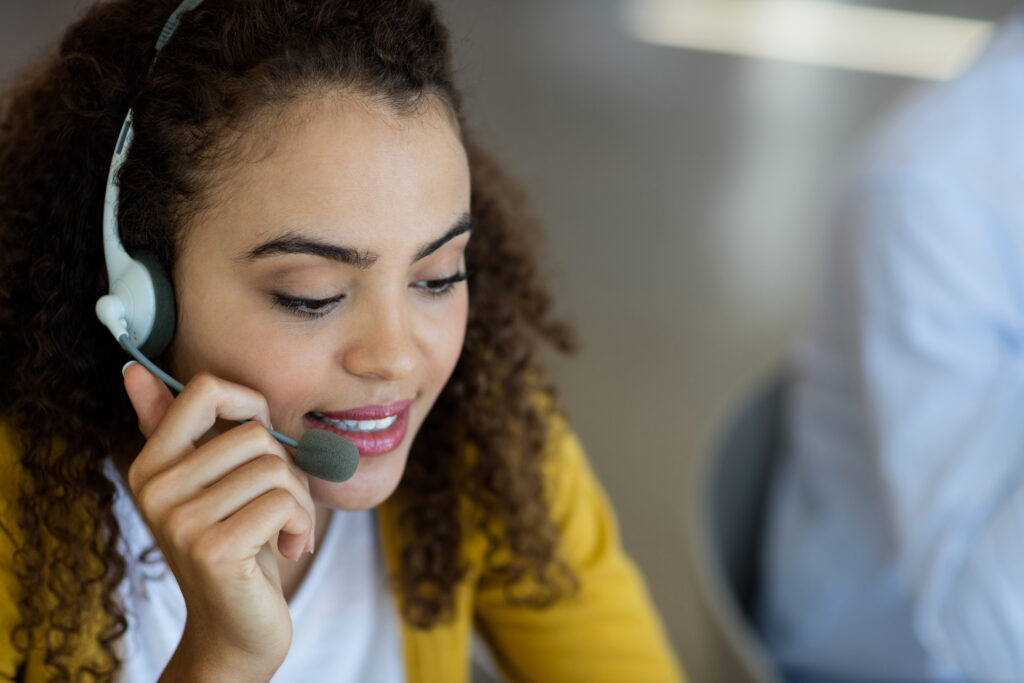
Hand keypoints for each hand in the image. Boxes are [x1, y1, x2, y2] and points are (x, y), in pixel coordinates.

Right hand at [123, 364, 315, 681]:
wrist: (236, 630)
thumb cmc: (238, 544)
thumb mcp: (210, 483)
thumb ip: (177, 430)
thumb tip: (133, 370)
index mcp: (151, 464)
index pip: (205, 390)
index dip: (252, 405)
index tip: (262, 441)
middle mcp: (155, 489)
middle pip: (256, 435)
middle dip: (286, 471)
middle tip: (278, 509)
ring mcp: (179, 520)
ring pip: (276, 469)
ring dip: (298, 502)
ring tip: (282, 531)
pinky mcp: (212, 549)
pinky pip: (284, 502)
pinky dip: (302, 525)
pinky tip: (289, 549)